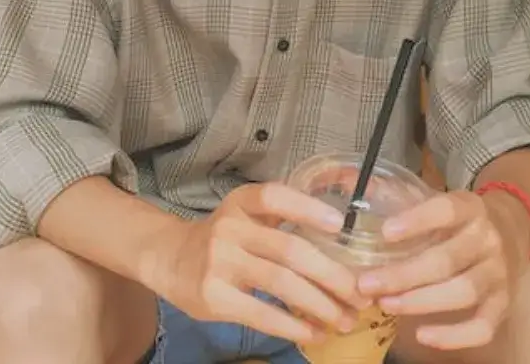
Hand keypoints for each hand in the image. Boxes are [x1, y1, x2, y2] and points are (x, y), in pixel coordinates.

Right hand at [150, 182, 371, 344]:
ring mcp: (220, 262)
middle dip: (331, 275)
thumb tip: (339, 241)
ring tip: (345, 320)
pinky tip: (314, 333)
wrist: (169, 258)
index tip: (340, 225)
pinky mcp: (214, 296)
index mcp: (241, 203)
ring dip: (320, 304)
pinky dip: (292, 326)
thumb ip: (280, 220)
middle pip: (289, 249)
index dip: (307, 208)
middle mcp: (230, 228)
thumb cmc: (221, 238)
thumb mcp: (244, 216)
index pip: (275, 197)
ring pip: (281, 283)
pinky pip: (261, 313)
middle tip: (360, 294)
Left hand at [356, 189, 525, 350]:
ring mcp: (498, 273)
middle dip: (403, 275)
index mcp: (469, 207)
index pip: (445, 210)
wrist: (511, 230)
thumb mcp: (434, 198)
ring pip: (463, 292)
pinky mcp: (504, 304)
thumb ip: (395, 194)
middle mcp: (487, 240)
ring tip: (386, 304)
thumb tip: (347, 182)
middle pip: (447, 260)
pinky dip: (455, 336)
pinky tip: (422, 335)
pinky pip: (484, 326)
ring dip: (421, 302)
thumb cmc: (457, 218)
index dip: (416, 220)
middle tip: (367, 284)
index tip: (385, 232)